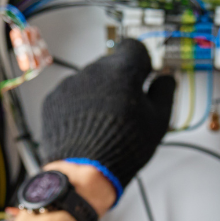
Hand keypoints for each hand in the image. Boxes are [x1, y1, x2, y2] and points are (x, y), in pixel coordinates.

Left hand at [40, 39, 175, 197]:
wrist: (84, 172)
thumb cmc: (122, 148)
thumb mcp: (158, 121)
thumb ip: (164, 92)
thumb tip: (165, 79)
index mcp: (123, 71)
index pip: (134, 47)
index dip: (142, 60)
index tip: (144, 73)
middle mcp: (94, 71)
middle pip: (112, 63)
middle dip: (120, 80)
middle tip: (127, 106)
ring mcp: (71, 84)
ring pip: (91, 79)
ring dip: (99, 92)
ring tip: (106, 121)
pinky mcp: (54, 99)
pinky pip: (72, 93)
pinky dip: (80, 104)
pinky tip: (88, 125)